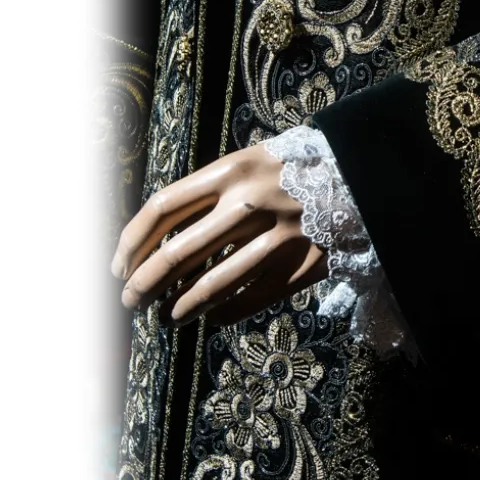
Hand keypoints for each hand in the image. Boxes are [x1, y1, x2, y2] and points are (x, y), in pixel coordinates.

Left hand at [110, 144, 327, 325]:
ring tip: (167, 318)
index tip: (118, 266)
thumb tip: (159, 235)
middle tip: (131, 302)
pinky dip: (223, 314)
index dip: (131, 242)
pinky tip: (211, 318)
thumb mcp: (252, 161)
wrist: (362, 176)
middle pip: (176, 254)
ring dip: (179, 308)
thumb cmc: (295, 168)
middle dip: (144, 285)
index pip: (162, 209)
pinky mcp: (300, 266)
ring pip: (210, 286)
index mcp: (231, 170)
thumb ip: (210, 189)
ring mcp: (276, 238)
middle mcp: (249, 203)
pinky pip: (249, 300)